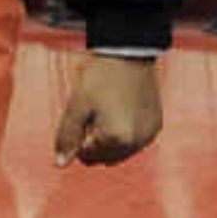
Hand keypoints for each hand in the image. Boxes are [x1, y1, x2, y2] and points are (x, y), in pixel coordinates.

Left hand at [53, 51, 161, 165]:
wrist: (128, 52)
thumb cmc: (98, 77)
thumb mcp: (77, 106)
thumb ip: (67, 137)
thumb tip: (60, 165)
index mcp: (116, 138)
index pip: (87, 156)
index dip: (78, 137)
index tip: (82, 115)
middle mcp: (137, 142)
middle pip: (105, 158)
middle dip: (94, 142)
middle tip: (93, 114)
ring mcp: (149, 135)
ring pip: (121, 152)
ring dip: (110, 140)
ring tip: (107, 111)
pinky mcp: (156, 125)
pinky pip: (136, 141)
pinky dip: (125, 134)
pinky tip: (121, 112)